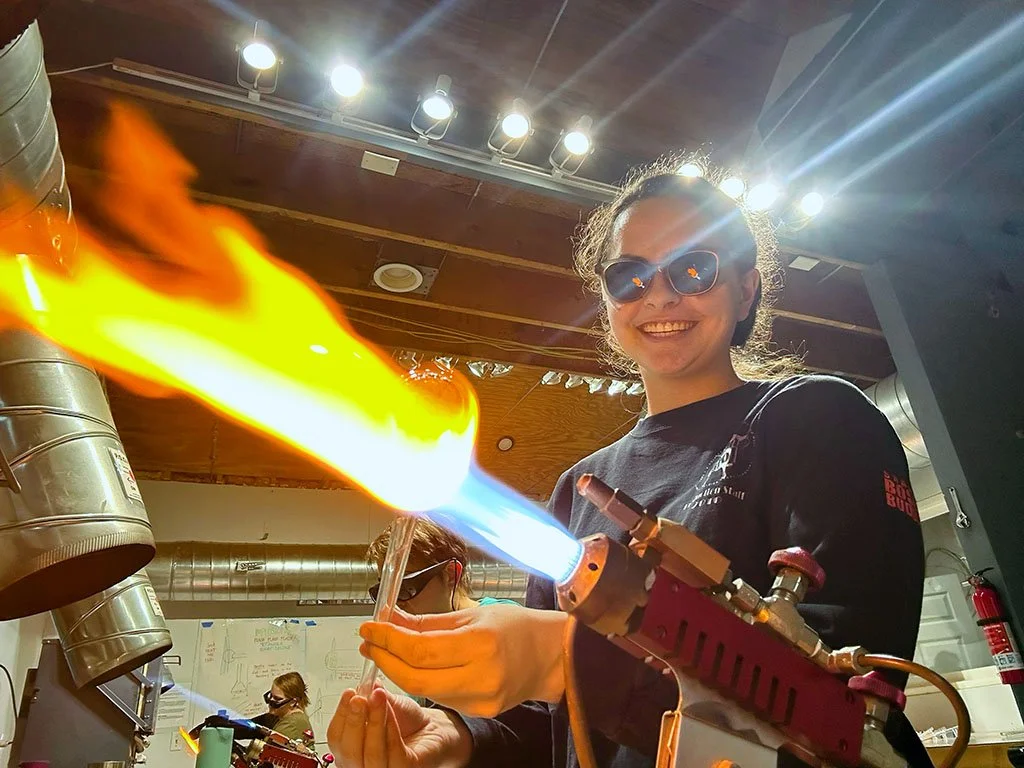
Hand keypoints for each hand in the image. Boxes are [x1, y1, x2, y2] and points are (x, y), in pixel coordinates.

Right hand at [327, 686, 470, 767]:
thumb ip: (372, 697)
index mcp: (353, 750)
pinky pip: (393, 754)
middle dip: (354, 721)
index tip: (348, 694)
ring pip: (370, 754)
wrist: (435, 731)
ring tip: (378, 698)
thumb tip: (362, 686)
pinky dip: (390, 730)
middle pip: (348, 752)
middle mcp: (363, 765)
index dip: (340, 716)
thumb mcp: (386, 704)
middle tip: (361, 698)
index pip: (336, 739)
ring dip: (374, 722)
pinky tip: (391, 713)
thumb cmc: (408, 722)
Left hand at [359, 604, 566, 716]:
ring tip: (386, 651)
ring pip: (425, 691)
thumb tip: (390, 618)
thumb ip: (428, 622)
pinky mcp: (480, 711)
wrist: (551, 655)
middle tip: (369, 642)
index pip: (420, 649)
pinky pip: (441, 697)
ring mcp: (481, 699)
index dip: (388, 639)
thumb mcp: (472, 613)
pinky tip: (415, 667)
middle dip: (386, 660)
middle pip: (416, 677)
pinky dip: (423, 681)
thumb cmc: (515, 627)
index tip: (369, 627)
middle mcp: (481, 676)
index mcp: (480, 643)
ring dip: (399, 672)